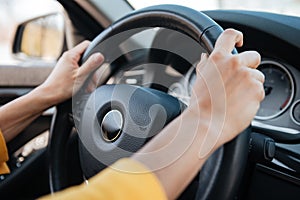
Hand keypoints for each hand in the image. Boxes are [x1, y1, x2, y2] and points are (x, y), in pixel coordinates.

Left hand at [39, 41, 103, 104]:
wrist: (49, 96)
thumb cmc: (61, 88)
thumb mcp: (80, 76)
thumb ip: (91, 64)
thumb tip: (100, 55)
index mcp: (71, 55)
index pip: (87, 45)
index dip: (95, 52)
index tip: (99, 62)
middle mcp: (68, 58)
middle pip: (87, 58)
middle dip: (92, 70)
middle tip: (92, 81)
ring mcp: (67, 64)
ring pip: (84, 66)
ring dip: (88, 76)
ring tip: (87, 86)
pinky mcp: (67, 71)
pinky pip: (80, 71)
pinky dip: (83, 79)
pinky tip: (83, 87)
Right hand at [188, 29, 264, 153]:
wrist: (206, 123)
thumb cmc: (200, 105)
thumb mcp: (199, 80)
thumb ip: (206, 66)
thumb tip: (206, 58)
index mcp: (217, 59)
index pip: (230, 35)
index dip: (237, 37)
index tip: (240, 43)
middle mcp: (234, 64)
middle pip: (253, 56)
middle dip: (250, 67)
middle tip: (240, 81)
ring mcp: (247, 76)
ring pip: (258, 76)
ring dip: (251, 85)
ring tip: (236, 98)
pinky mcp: (257, 90)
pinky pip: (260, 91)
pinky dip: (253, 98)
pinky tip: (240, 104)